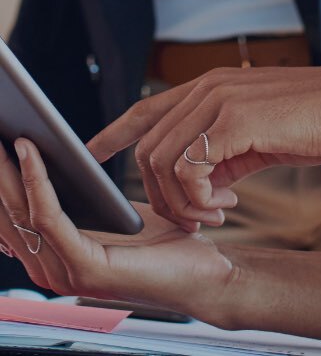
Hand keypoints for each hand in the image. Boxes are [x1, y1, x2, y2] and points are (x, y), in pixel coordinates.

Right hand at [0, 139, 232, 319]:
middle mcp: (52, 270)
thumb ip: (88, 199)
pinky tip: (34, 154)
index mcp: (58, 257)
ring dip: (9, 172)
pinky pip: (49, 217)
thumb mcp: (118, 212)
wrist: (209, 271)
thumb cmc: (170, 240)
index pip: (15, 216)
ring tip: (4, 137)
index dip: (1, 179)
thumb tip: (63, 162)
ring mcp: (65, 274)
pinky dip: (37, 182)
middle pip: (10, 213)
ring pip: (23, 213)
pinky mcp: (84, 269)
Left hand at [87, 65, 320, 229]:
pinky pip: (189, 170)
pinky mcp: (234, 120)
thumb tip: (199, 183)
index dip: (114, 132)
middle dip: (160, 194)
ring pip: (161, 161)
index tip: (90, 152)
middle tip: (197, 217)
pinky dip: (197, 199)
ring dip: (180, 202)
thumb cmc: (318, 121)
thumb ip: (222, 150)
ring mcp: (219, 100)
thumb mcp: (259, 135)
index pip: (147, 107)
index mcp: (213, 85)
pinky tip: (227, 205)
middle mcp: (209, 86)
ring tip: (215, 214)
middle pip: (148, 147)